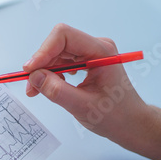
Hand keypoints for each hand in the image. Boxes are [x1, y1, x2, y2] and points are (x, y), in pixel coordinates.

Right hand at [24, 23, 160, 159]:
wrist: (130, 123)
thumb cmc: (115, 116)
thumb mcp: (82, 106)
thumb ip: (56, 90)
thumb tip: (34, 77)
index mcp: (101, 51)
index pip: (64, 36)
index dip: (43, 51)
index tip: (30, 71)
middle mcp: (95, 47)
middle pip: (57, 43)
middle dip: (40, 63)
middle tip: (29, 85)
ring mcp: (90, 53)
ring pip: (56, 53)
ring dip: (43, 70)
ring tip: (35, 90)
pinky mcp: (84, 62)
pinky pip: (60, 61)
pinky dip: (49, 73)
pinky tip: (47, 87)